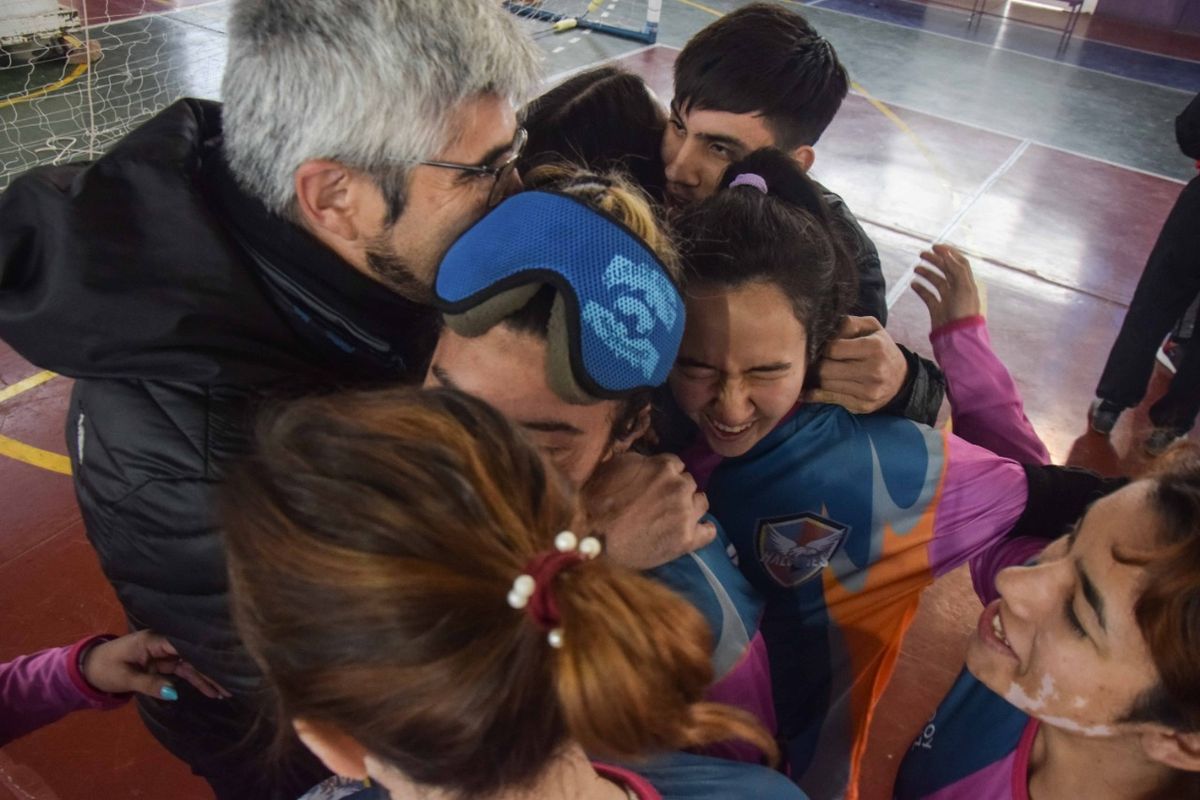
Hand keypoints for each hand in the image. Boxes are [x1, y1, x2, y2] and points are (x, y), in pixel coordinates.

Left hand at [82, 630, 230, 700]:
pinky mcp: (165, 662)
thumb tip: (174, 693)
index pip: (184, 644)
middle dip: (211, 668)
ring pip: (193, 663)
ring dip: (208, 677)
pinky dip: (197, 680)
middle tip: (231, 683)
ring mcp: (165, 652)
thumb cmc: (104, 669)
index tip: (222, 664)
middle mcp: (163, 642)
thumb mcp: (125, 679)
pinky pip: (185, 670)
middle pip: (193, 653)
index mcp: (153, 640)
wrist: (88, 668)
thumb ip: (150, 684)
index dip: (203, 654)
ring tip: (226, 691)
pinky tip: (212, 690)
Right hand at [580, 452, 714, 569]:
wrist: (593, 536)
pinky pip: (708, 531)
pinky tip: (695, 531)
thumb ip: (641, 462)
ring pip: (702, 503)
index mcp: (664, 467)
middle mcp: (679, 487)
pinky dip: (703, 530)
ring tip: (676, 516)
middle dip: (678, 490)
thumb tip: (650, 462)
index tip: (656, 484)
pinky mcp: (687, 540)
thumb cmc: (597, 499)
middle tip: (662, 502)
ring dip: (691, 506)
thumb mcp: (616, 466)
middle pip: (689, 483)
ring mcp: (685, 514)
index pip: (676, 465)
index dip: (665, 475)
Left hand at [808, 316, 907, 412]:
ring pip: (826, 385)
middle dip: (818, 364)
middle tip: (816, 360)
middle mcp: (873, 371)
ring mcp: (868, 392)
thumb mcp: (871, 327)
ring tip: (818, 371)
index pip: (833, 349)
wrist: (901, 378)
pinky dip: (815, 395)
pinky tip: (808, 391)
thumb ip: (848, 323)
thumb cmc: (880, 348)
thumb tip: (825, 331)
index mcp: (874, 348)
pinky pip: (830, 400)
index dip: (823, 347)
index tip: (823, 347)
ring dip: (817, 378)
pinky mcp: (862, 406)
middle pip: (826, 369)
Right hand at [912, 244, 981, 328]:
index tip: (935, 246)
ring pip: (936, 281)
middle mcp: (958, 289)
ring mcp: (947, 299)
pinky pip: (928, 295)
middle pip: (946, 269)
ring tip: (916, 268)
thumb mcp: (964, 287)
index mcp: (967, 282)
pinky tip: (913, 284)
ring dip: (926, 273)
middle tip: (922, 254)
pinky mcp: (937, 309)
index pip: (959, 262)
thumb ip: (956, 269)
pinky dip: (920, 288)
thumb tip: (947, 253)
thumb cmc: (964, 312)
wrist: (958, 337)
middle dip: (935, 260)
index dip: (948, 252)